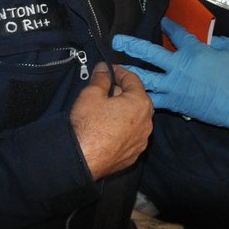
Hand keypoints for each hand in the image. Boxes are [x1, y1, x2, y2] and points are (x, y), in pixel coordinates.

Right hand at [69, 63, 152, 178]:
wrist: (81, 159)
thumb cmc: (88, 125)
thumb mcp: (91, 94)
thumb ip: (101, 78)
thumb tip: (104, 69)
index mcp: (140, 104)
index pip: (133, 80)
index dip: (119, 72)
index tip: (109, 70)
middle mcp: (147, 123)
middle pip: (137, 100)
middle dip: (123, 93)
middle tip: (105, 91)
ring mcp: (141, 141)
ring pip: (135, 120)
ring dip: (124, 112)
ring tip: (105, 111)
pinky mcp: (133, 155)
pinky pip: (131, 136)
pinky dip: (123, 130)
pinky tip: (108, 129)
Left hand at [111, 19, 228, 137]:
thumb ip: (216, 40)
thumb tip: (207, 39)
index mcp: (195, 51)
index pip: (176, 34)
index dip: (168, 26)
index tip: (162, 22)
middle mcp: (180, 68)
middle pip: (149, 53)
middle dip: (131, 45)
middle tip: (117, 41)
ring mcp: (175, 87)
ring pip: (145, 78)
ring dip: (129, 72)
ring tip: (115, 68)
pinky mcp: (176, 103)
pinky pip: (154, 100)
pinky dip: (142, 97)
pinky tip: (129, 95)